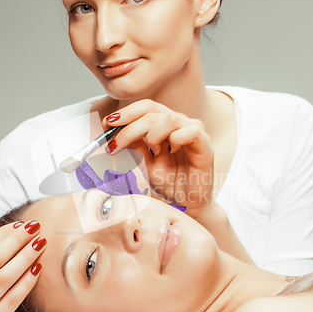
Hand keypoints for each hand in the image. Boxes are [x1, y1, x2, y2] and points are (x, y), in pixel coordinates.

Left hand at [103, 100, 214, 220]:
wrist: (186, 204)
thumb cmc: (169, 182)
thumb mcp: (144, 162)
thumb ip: (134, 145)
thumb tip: (114, 131)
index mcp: (165, 124)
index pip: (145, 107)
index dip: (125, 113)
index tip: (107, 124)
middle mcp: (180, 124)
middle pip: (153, 111)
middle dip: (130, 126)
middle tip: (116, 143)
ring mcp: (193, 132)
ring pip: (170, 118)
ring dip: (153, 135)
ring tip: (153, 152)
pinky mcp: (205, 145)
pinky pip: (191, 131)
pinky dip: (176, 139)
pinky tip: (171, 152)